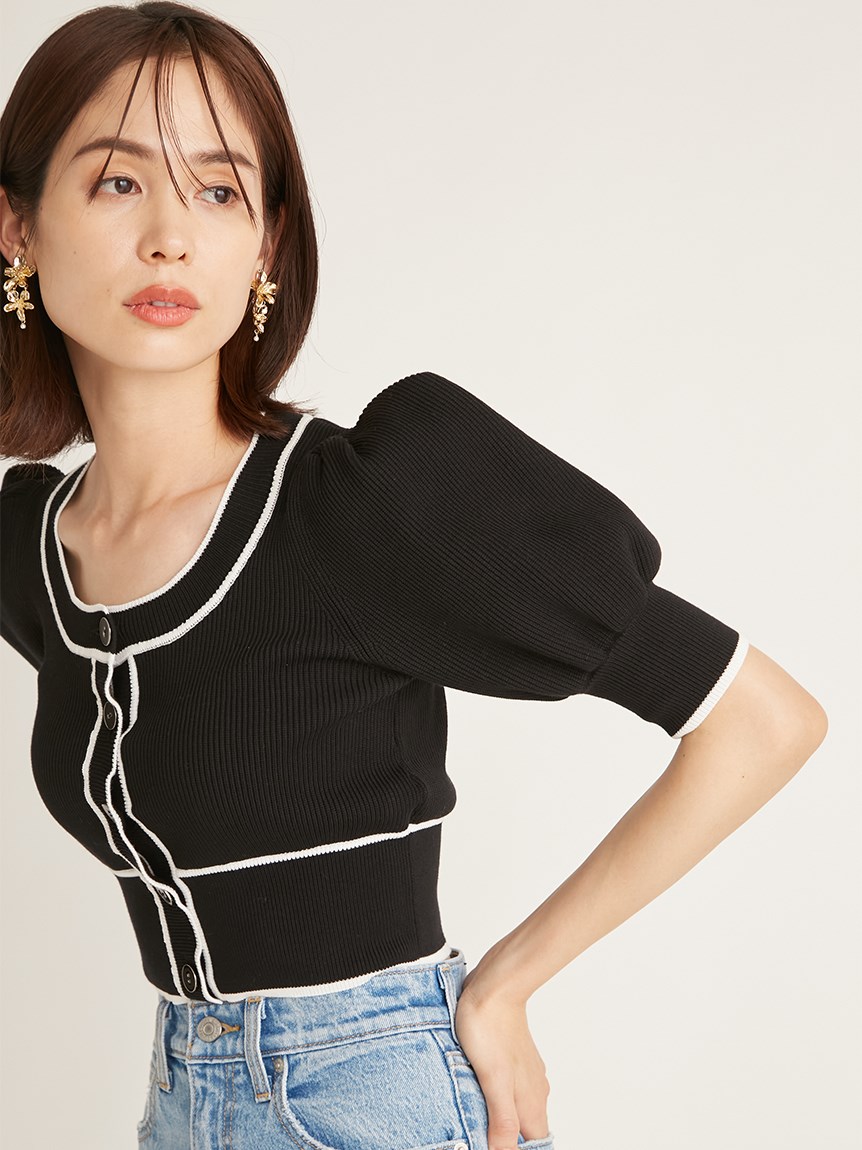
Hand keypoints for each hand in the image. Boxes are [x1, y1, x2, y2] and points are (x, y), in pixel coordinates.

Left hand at [454, 966, 550, 1149]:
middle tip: (478, 1134)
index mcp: (533, 1103)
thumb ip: (503, 1122)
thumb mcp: (493, 1081)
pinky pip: (509, 1088)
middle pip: (526, 1131)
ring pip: (517, 1108)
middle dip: (507, 1139)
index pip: (535, 1145)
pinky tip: (477, 1090)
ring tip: (475, 1118)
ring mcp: (525, 1073)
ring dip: (499, 1119)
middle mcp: (535, 1090)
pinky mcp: (513, 1057)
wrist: (494, 986)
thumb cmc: (490, 1028)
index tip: (493, 1146)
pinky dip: (496, 1097)